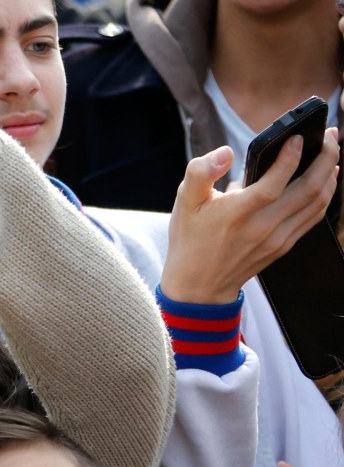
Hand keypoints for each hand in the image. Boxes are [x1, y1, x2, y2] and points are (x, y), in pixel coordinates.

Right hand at [162, 129, 340, 303]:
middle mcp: (262, 227)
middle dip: (325, 157)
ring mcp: (277, 238)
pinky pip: (313, 217)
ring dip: (330, 174)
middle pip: (308, 189)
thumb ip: (200, 172)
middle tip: (328, 135)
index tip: (297, 136)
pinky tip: (327, 179)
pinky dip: (325, 195)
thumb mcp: (184, 202)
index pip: (273, 184)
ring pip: (317, 203)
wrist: (199, 285)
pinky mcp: (284, 245)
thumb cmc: (191, 239)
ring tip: (331, 151)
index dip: (289, 158)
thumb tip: (225, 152)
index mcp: (236, 214)